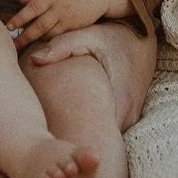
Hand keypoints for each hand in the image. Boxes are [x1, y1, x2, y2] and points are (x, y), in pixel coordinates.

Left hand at [7, 0, 128, 44]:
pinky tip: (39, 43)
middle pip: (39, 25)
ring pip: (49, 33)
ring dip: (35, 40)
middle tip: (13, 44)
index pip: (32, 7)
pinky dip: (48, 40)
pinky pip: (59, 36)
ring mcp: (68, 19)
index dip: (19, 18)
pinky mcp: (75, 27)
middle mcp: (59, 8)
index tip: (8, 26)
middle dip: (25, 36)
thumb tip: (21, 1)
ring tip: (22, 46)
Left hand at [26, 19, 157, 131]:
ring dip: (87, 134)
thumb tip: (35, 59)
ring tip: (63, 130)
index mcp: (119, 98)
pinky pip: (111, 128)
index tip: (55, 138)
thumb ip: (62, 46)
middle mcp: (129, 113)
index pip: (97, 134)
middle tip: (53, 137)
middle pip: (102, 140)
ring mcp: (131, 116)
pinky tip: (78, 120)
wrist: (142, 37)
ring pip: (106, 136)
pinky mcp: (131, 114)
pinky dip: (95, 127)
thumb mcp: (89, 37)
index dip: (74, 139)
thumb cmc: (113, 37)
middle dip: (78, 140)